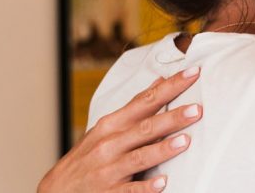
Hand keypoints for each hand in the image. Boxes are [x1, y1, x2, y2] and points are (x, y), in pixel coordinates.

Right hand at [37, 67, 201, 192]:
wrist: (57, 191)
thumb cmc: (88, 156)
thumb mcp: (107, 128)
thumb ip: (136, 107)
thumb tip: (160, 82)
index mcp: (112, 124)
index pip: (146, 100)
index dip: (170, 87)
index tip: (192, 74)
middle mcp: (110, 143)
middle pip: (146, 127)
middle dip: (172, 118)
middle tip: (197, 109)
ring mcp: (108, 169)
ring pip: (139, 157)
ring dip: (162, 149)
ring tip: (185, 141)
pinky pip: (130, 190)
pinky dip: (146, 187)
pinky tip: (163, 183)